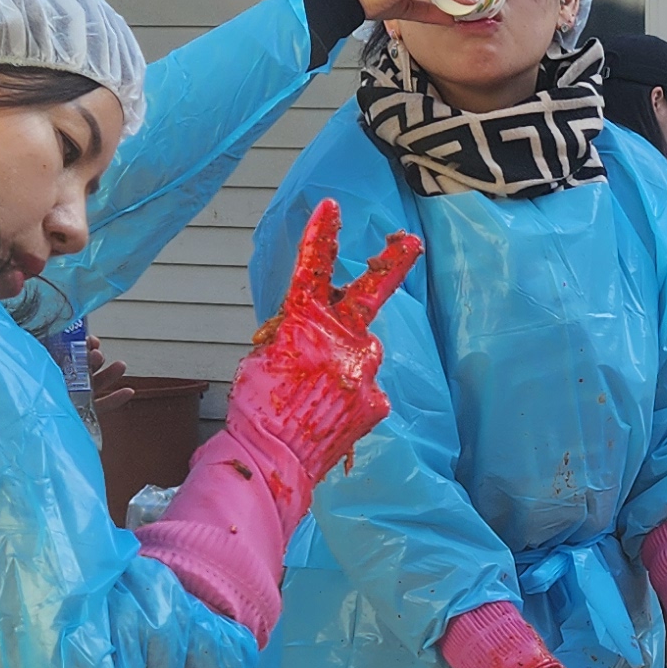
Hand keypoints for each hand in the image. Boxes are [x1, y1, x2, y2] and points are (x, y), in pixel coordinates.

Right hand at [239, 205, 419, 489]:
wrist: (273, 461)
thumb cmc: (257, 408)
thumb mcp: (265, 356)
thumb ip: (296, 334)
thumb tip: (316, 334)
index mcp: (302, 324)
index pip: (313, 271)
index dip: (321, 238)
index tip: (332, 206)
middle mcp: (341, 342)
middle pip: (368, 297)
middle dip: (393, 263)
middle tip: (409, 241)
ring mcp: (364, 372)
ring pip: (361, 354)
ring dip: (344, 365)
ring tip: (315, 397)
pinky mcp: (377, 400)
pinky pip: (367, 387)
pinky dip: (350, 396)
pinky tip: (328, 416)